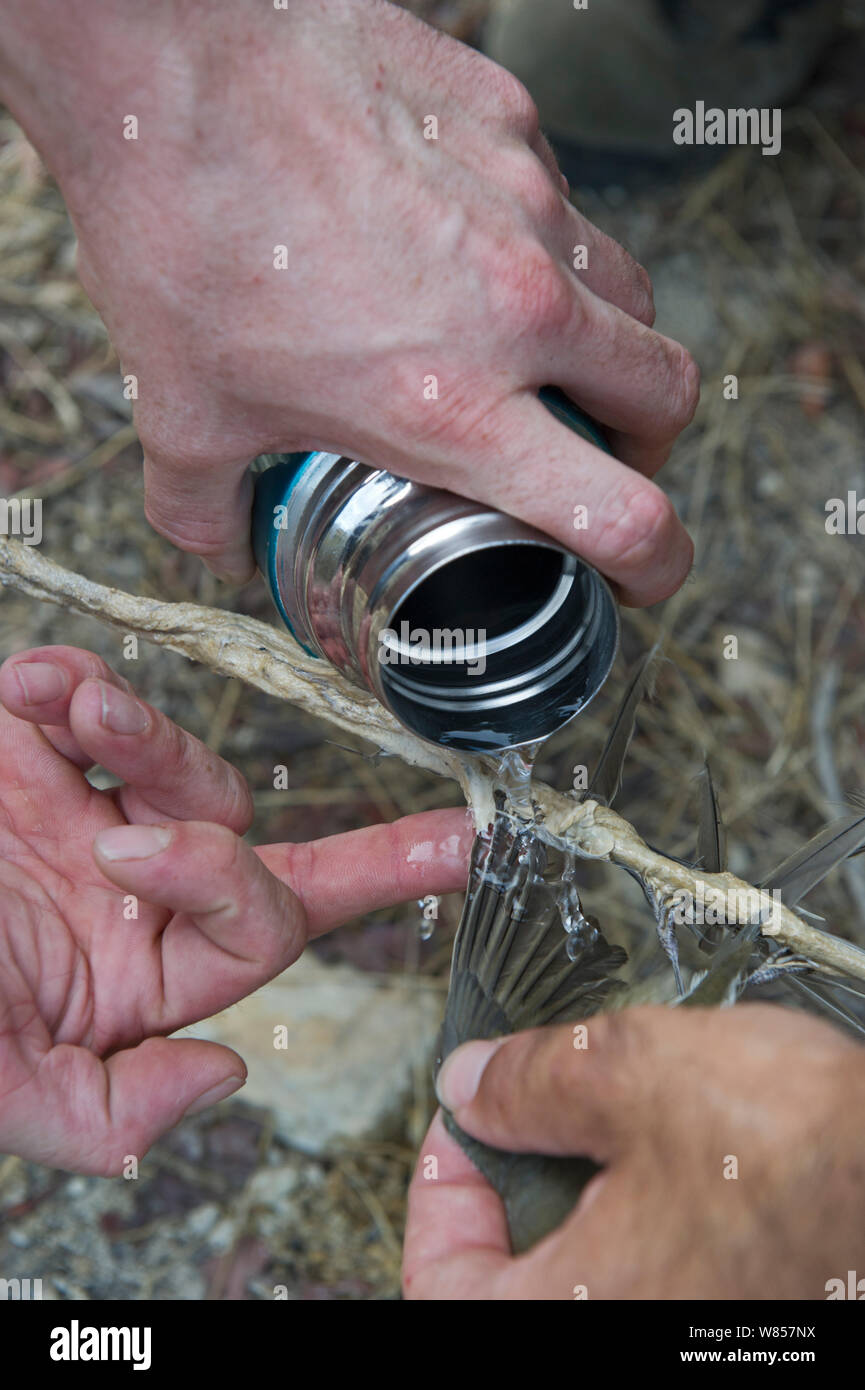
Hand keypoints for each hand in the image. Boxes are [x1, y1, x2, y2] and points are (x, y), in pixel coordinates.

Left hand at [0, 0, 697, 600]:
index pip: (623, 513)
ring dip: (604, 341)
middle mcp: (516, 306)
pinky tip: (459, 242)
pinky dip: (534, 242)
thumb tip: (223, 546)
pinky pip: (559, 198)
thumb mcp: (183, 414)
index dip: (656, 564)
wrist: (163, 57)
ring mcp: (525, 200)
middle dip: (645, 443)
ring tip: (533, 352)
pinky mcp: (508, 118)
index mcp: (453, 405)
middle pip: (667, 395)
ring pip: (628, 291)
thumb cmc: (176, 232)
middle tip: (592, 453)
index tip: (639, 573)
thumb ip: (208, 508)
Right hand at [0, 644, 471, 1174]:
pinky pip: (86, 701)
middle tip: (451, 839)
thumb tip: (223, 1075)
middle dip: (367, 854)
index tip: (264, 855)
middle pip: (260, 852)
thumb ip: (104, 1107)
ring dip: (142, 736)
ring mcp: (75, 814)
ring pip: (180, 765)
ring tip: (70, 722)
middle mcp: (118, 891)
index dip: (312, 891)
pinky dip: (71, 687)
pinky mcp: (22, 752)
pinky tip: (27, 693)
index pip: (261, 934)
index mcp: (128, 973)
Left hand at [404, 1005, 864, 1298]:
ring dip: (590, 1190)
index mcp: (574, 1317)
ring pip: (591, 1271)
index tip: (467, 1120)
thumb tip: (469, 1086)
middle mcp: (624, 1339)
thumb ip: (528, 1082)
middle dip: (523, 1176)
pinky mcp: (733, 1312)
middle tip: (541, 1106)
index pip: (441, 1282)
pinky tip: (683, 1151)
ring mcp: (686, 1332)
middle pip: (516, 1274)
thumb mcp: (635, 1075)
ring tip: (627, 1115)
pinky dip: (650, 1212)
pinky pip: (657, 1273)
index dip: (440, 1187)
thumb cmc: (804, 1153)